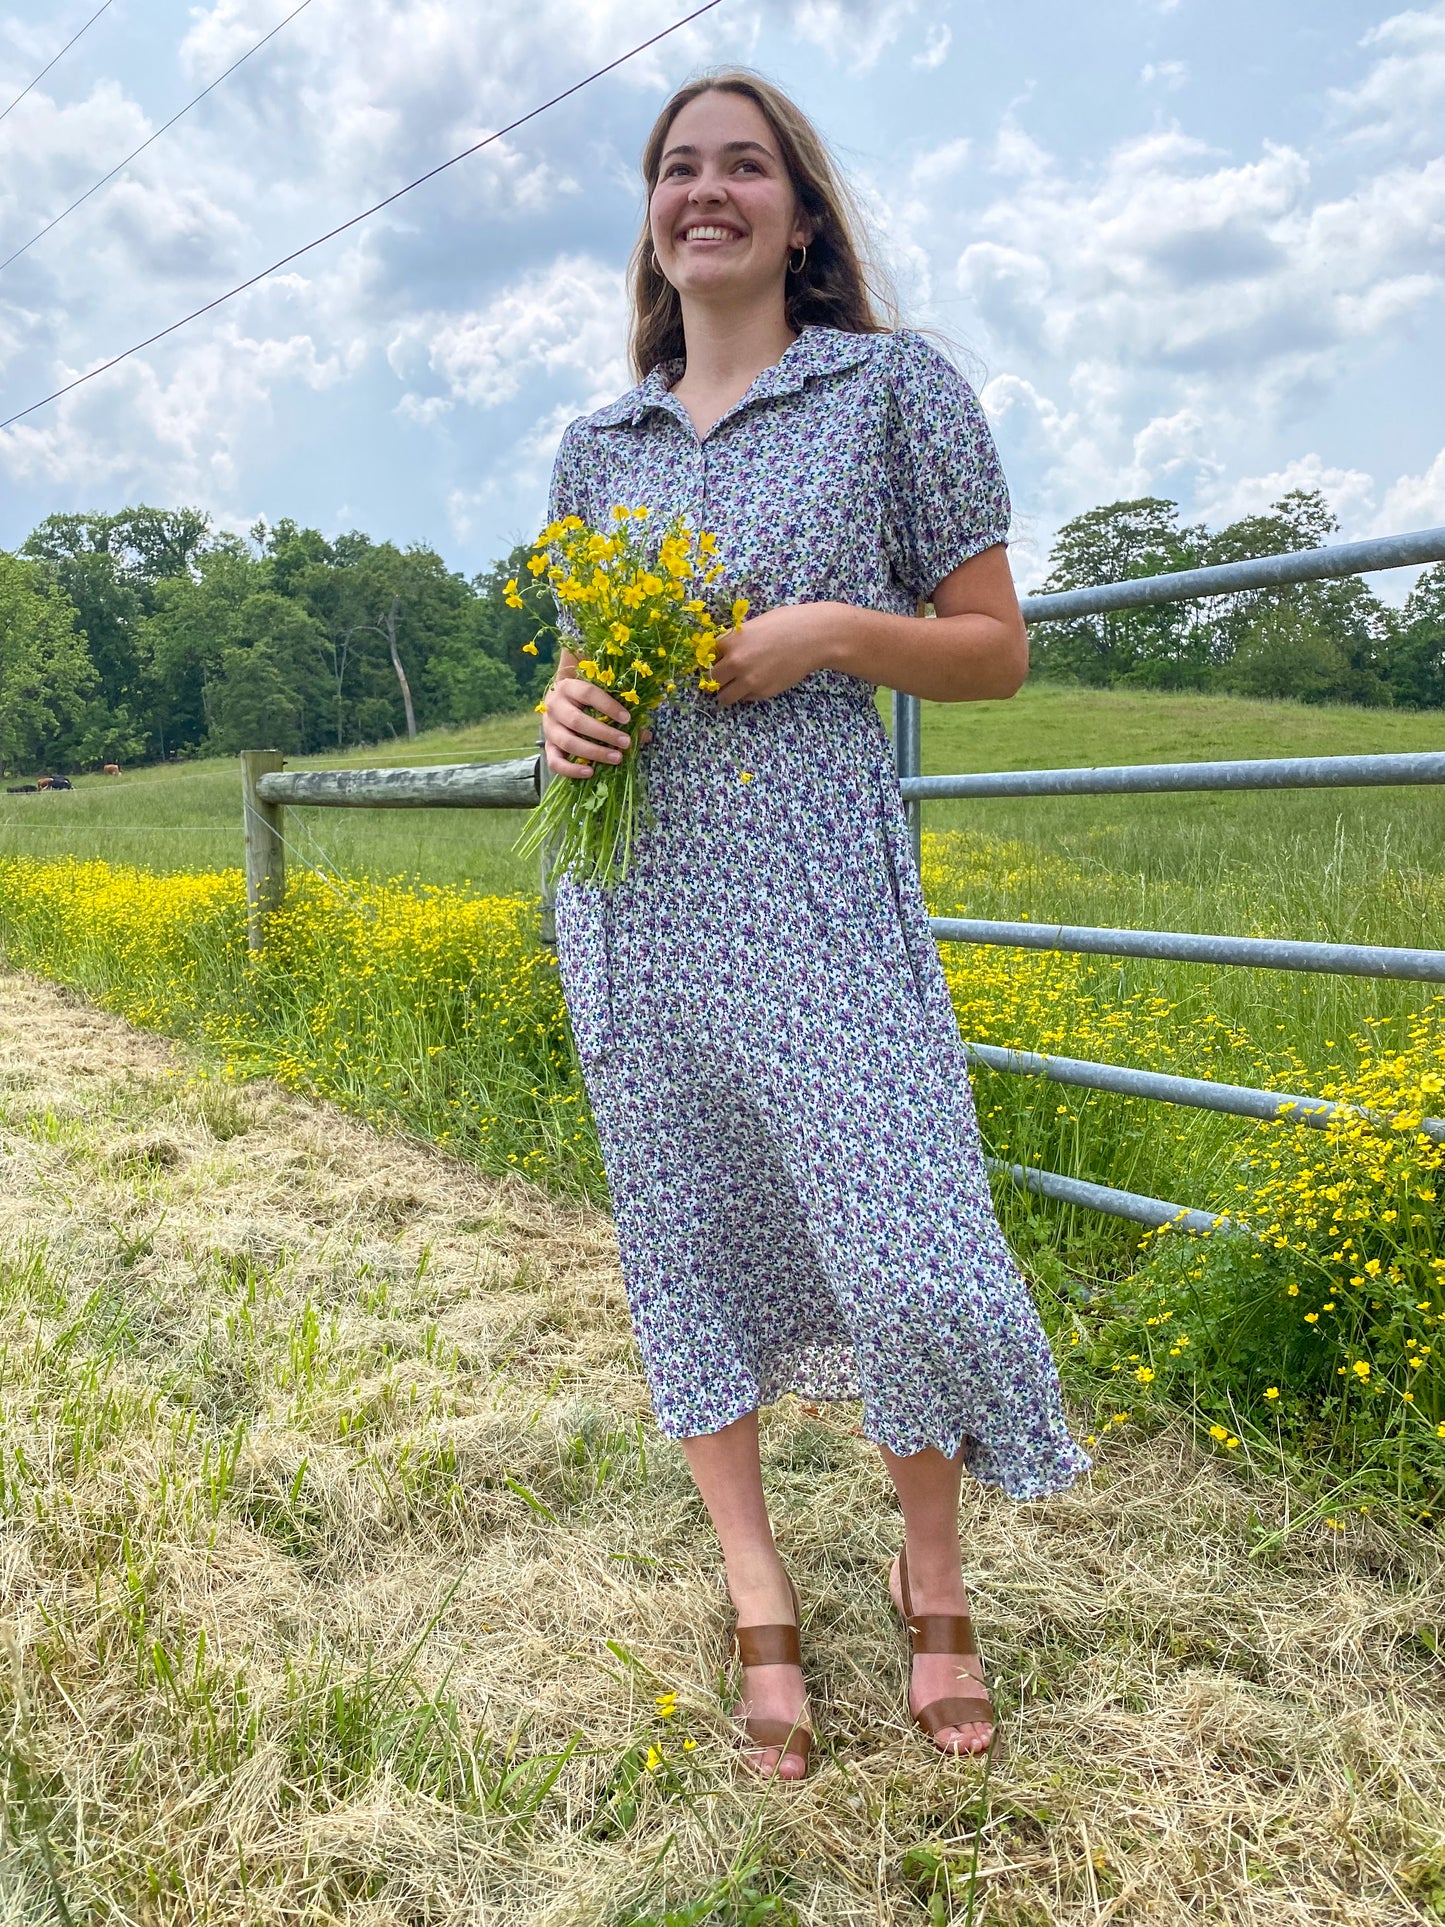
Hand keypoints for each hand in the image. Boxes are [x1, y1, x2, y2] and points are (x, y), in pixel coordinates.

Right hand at [541, 674, 650, 778]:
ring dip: (594, 752)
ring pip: (568, 742)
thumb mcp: (601, 697)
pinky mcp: (547, 746)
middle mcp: (554, 706)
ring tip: (617, 758)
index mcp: (568, 687)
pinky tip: (590, 771)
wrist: (561, 704)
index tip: (627, 719)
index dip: (609, 706)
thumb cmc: (587, 700)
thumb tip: (645, 735)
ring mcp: (549, 727)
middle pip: (577, 721)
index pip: (588, 693)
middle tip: (626, 742)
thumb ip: (620, 711)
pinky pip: (555, 762)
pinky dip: (572, 769)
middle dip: (604, 733)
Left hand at [711, 602, 839, 706]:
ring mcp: (748, 681)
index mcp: (730, 642)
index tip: (719, 659)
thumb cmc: (786, 623)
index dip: (714, 658)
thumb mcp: (754, 625)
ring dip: (728, 692)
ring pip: (724, 697)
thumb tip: (725, 652)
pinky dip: (747, 693)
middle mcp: (735, 663)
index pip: (707, 656)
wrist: (814, 638)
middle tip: (727, 674)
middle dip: (718, 678)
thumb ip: (737, 640)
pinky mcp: (763, 692)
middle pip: (712, 680)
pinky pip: (746, 698)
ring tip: (737, 685)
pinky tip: (759, 680)